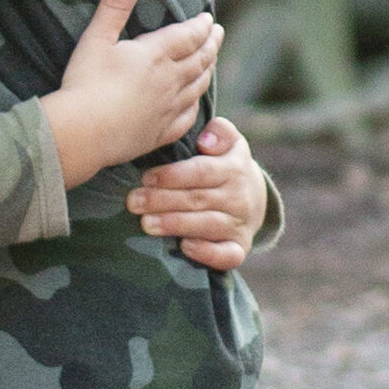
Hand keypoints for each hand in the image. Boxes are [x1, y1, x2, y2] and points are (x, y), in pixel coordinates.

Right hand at [38, 0, 223, 189]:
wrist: (82, 133)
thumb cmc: (84, 84)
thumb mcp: (95, 39)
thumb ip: (114, 7)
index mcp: (154, 55)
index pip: (188, 35)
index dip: (201, 25)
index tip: (209, 19)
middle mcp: (169, 80)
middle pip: (200, 59)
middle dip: (211, 44)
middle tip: (219, 34)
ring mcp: (167, 108)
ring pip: (197, 86)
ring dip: (208, 71)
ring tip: (212, 61)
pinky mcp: (160, 133)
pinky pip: (187, 117)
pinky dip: (195, 105)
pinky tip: (195, 102)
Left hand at [130, 120, 268, 270]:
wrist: (255, 200)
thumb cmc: (227, 167)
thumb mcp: (230, 143)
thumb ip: (220, 132)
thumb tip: (205, 141)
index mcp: (234, 168)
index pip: (201, 171)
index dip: (173, 175)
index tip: (146, 178)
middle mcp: (239, 197)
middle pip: (197, 199)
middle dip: (162, 200)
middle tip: (133, 202)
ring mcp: (239, 225)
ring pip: (206, 225)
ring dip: (175, 225)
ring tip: (146, 224)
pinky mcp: (239, 248)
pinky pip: (227, 255)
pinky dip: (208, 253)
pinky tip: (185, 248)